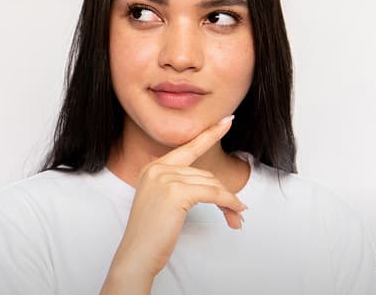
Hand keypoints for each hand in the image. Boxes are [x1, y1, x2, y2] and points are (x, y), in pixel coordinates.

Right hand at [100, 115, 246, 292]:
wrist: (137, 255)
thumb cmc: (152, 234)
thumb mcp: (163, 202)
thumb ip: (180, 186)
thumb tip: (214, 186)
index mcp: (153, 168)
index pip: (187, 147)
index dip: (209, 134)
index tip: (227, 120)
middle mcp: (157, 168)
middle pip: (204, 173)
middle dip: (224, 193)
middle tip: (238, 210)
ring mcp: (165, 178)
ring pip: (211, 184)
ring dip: (229, 201)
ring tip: (236, 217)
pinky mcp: (176, 192)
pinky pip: (213, 193)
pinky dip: (228, 202)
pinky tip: (235, 212)